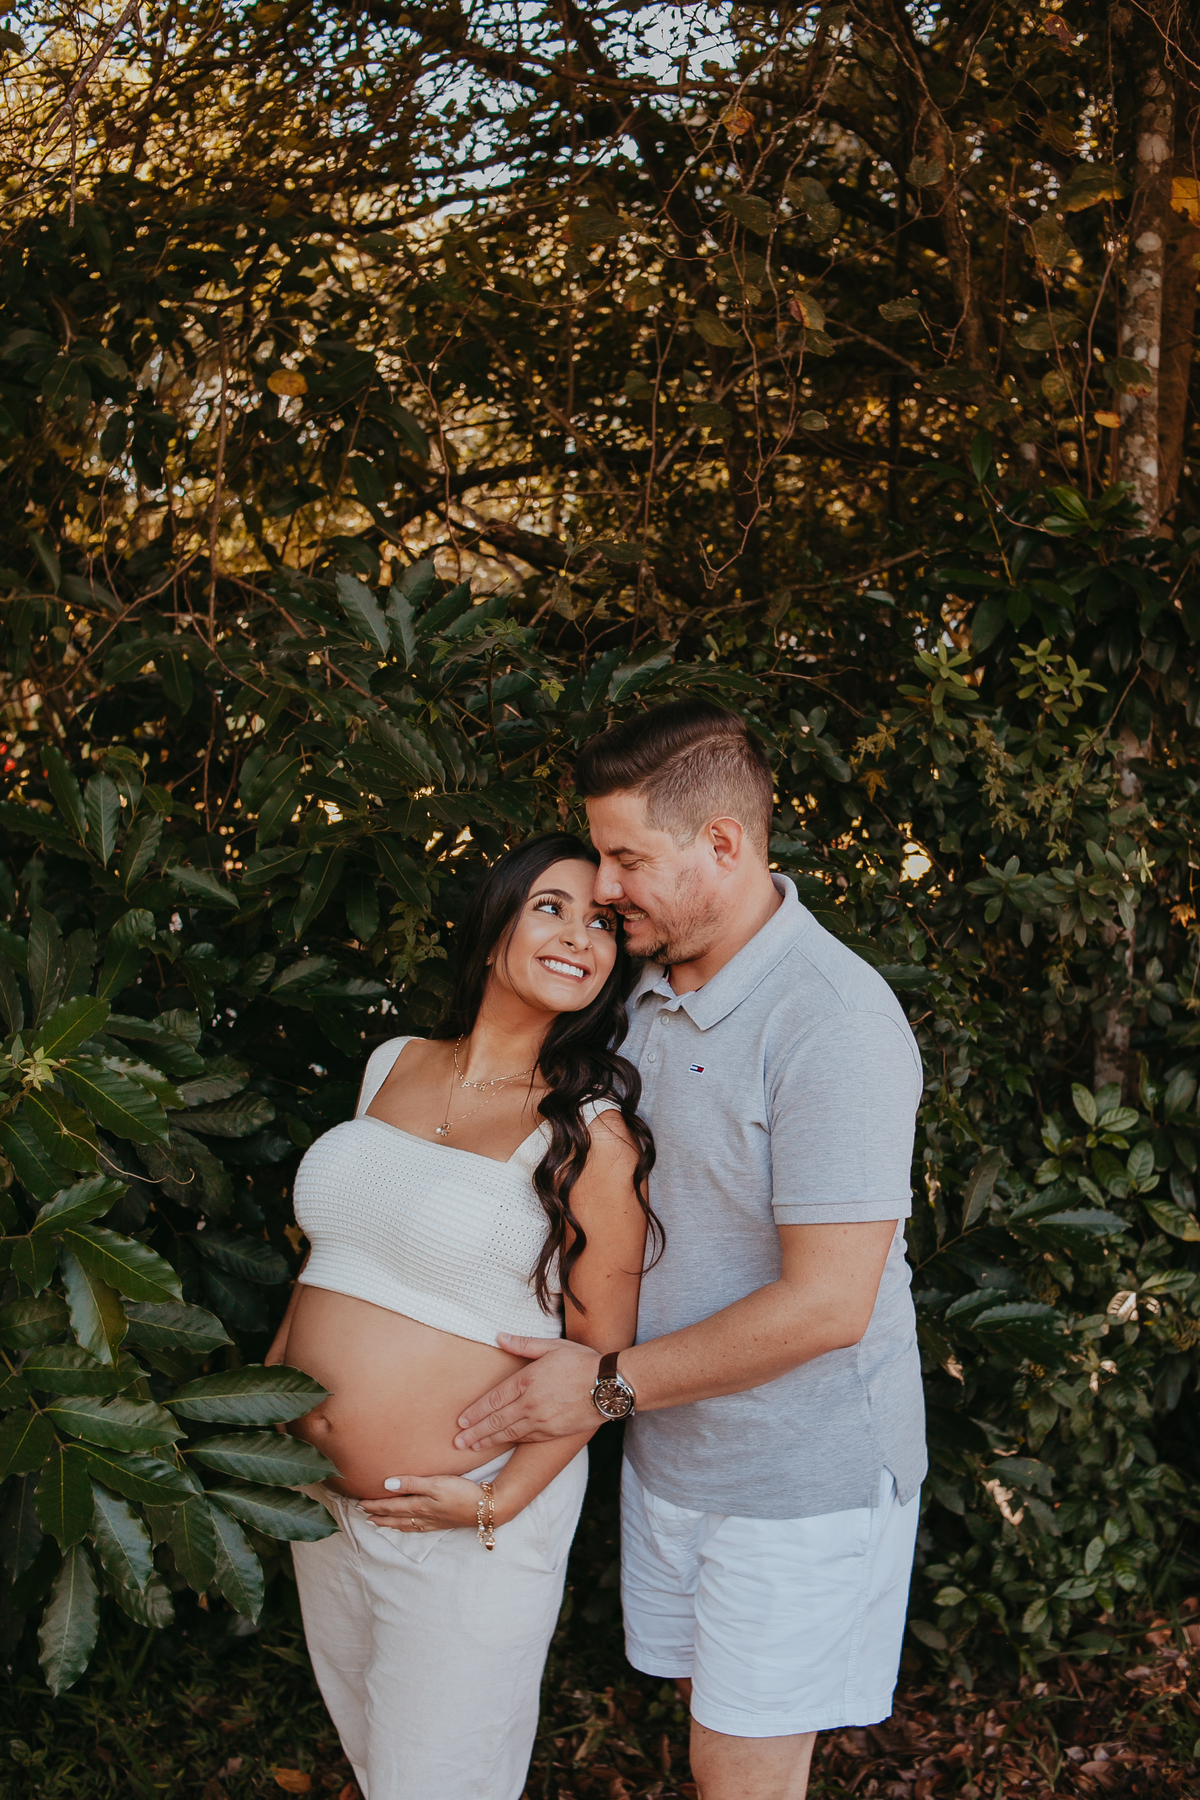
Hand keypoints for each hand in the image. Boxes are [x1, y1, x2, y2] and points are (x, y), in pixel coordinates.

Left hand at [358, 1474, 483, 1531]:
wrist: (485, 1508)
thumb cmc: (461, 1492)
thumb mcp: (436, 1484)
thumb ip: (412, 1484)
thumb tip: (387, 1485)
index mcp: (418, 1505)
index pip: (390, 1506)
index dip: (374, 1505)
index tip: (359, 1503)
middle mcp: (422, 1516)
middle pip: (394, 1516)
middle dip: (377, 1515)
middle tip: (361, 1514)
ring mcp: (432, 1521)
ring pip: (404, 1524)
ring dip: (389, 1523)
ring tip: (377, 1523)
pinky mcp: (441, 1523)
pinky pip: (416, 1528)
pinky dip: (405, 1527)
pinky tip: (406, 1526)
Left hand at [454, 1336, 600, 1450]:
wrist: (609, 1386)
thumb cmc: (582, 1362)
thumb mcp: (552, 1346)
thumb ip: (524, 1344)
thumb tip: (500, 1337)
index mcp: (527, 1380)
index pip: (494, 1399)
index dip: (476, 1411)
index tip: (461, 1420)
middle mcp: (530, 1403)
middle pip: (496, 1420)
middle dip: (475, 1432)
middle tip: (457, 1442)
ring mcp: (541, 1420)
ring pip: (508, 1432)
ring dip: (488, 1441)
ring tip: (471, 1448)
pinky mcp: (552, 1431)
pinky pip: (526, 1438)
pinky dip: (510, 1442)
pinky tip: (501, 1444)